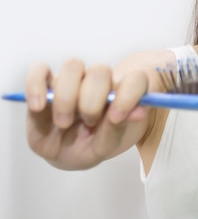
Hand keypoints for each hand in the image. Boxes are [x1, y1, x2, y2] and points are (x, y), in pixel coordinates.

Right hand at [24, 59, 148, 169]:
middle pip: (101, 71)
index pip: (136, 78)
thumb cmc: (92, 144)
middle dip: (92, 101)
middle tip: (88, 123)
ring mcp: (73, 80)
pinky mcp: (46, 82)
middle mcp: (100, 82)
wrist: (66, 152)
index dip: (129, 94)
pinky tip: (38, 107)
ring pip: (73, 66)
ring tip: (63, 123)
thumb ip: (118, 128)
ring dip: (66, 96)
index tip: (117, 116)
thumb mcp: (106, 145)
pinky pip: (39, 69)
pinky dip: (36, 85)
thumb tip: (138, 111)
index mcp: (122, 92)